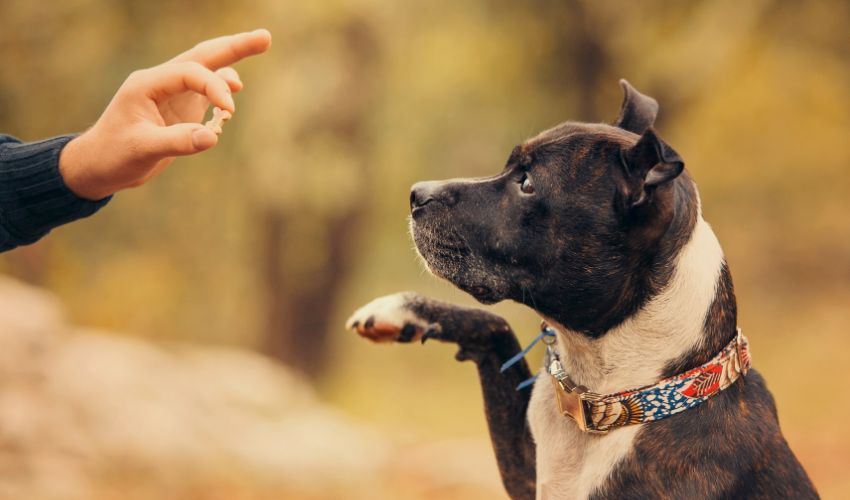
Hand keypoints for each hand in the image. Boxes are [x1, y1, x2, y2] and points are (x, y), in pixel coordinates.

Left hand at [59, 29, 271, 199]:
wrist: (98, 166)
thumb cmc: (114, 155)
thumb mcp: (143, 149)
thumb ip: (177, 141)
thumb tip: (212, 136)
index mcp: (147, 84)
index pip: (190, 73)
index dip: (214, 86)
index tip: (229, 111)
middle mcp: (161, 82)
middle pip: (202, 57)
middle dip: (234, 47)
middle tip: (265, 37)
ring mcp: (171, 94)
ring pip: (207, 70)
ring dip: (232, 63)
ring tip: (260, 45)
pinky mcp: (179, 108)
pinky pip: (206, 92)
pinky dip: (222, 91)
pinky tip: (232, 97)